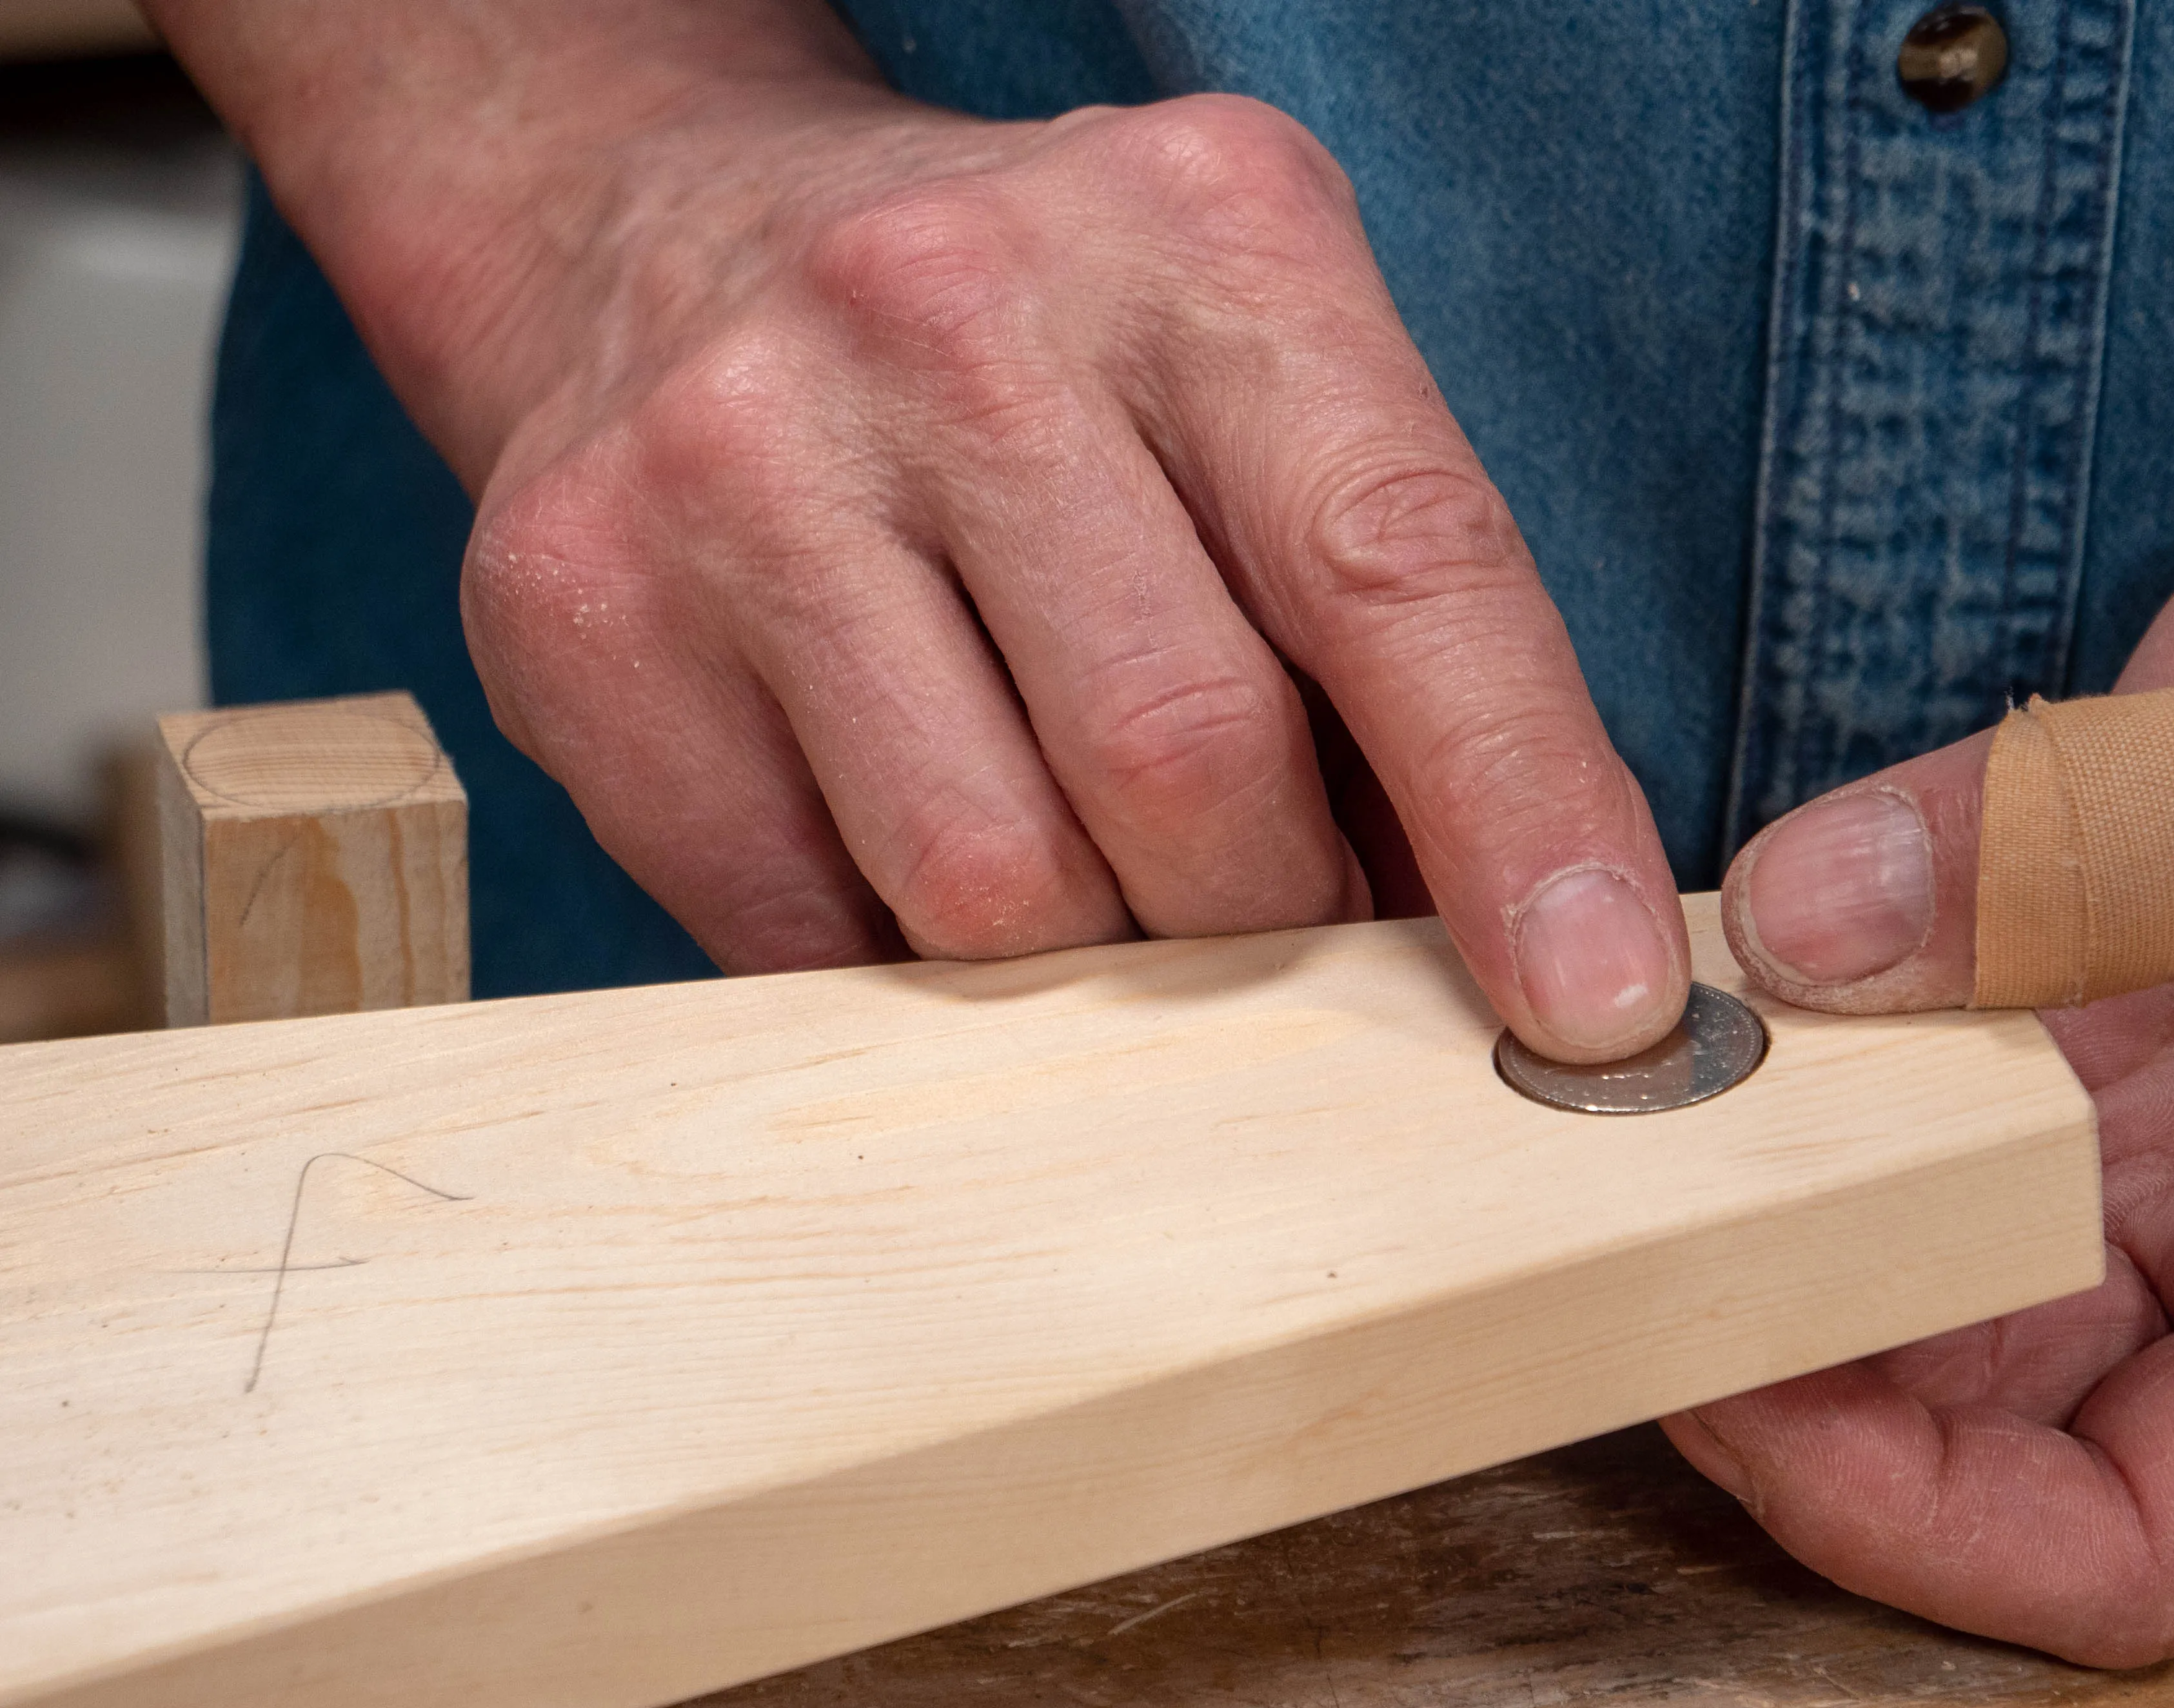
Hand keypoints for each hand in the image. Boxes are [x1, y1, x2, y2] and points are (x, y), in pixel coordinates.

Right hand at [165, 2, 1689, 1061]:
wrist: (661, 230)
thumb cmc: (1050, 358)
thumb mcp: (1271, 390)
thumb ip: (1408, 633)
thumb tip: (1548, 943)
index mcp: (1200, 238)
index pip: (1398, 569)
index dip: (1519, 813)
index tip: (1597, 1008)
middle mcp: (956, 315)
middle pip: (1189, 762)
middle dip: (1281, 920)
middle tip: (1303, 934)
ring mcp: (740, 455)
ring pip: (994, 887)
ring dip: (1098, 965)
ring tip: (1111, 888)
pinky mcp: (574, 606)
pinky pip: (804, 926)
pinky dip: (907, 966)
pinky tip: (920, 859)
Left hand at [1662, 134, 2173, 1665]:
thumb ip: (2113, 846)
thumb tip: (1812, 939)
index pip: (2150, 1537)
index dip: (1928, 1521)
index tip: (1737, 1394)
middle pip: (2005, 1413)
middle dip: (1812, 1355)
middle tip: (1613, 1245)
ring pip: (1938, 1241)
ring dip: (1787, 1188)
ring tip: (1630, 1111)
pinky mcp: (2127, 968)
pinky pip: (1932, 1056)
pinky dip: (1819, 1035)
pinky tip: (1707, 984)